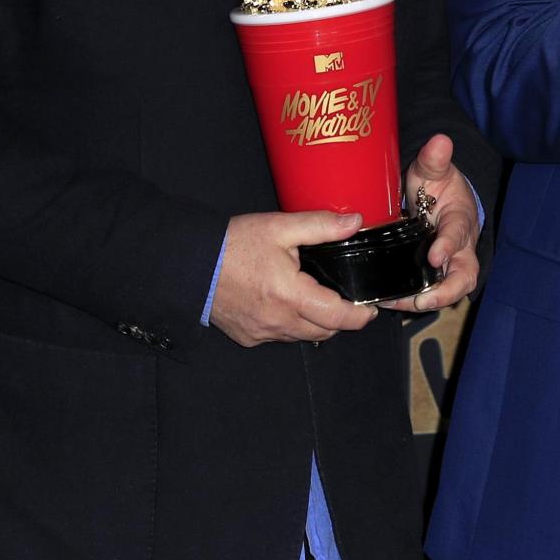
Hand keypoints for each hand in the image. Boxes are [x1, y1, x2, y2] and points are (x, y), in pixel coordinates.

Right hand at [210, 210, 378, 346]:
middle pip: (325, 331)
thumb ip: (321, 226)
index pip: (339, 318)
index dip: (360, 316)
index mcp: (291, 296)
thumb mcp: (280, 227)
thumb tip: (355, 223)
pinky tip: (287, 304)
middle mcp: (278, 322)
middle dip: (340, 318)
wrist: (189, 264)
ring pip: (303, 336)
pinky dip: (291, 325)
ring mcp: (262, 333)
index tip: (370, 308)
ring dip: (316, 323)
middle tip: (346, 298)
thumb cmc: (233, 245)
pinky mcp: (248, 337)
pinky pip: (280, 336)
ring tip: (318, 298)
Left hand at [376, 133, 481, 314]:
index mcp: (460, 219)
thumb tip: (441, 140)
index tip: (435, 257)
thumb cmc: (437, 185)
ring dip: (426, 301)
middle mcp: (460, 246)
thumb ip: (434, 159)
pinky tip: (386, 301)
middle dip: (446, 291)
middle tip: (421, 300)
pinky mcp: (435, 275)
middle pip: (465, 275)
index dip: (448, 246)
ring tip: (398, 304)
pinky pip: (430, 293)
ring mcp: (449, 263)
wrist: (439, 199)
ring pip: (450, 289)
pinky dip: (411, 301)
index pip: (458, 234)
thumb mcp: (433, 170)